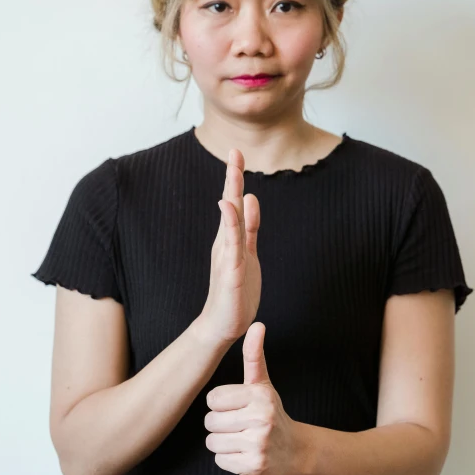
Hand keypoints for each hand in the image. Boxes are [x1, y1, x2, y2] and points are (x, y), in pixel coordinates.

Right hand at [198, 147, 261, 344]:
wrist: (223, 323)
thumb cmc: (236, 288)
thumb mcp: (247, 251)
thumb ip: (249, 226)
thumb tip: (251, 197)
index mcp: (231, 236)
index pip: (236, 202)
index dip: (236, 178)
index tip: (237, 153)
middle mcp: (226, 241)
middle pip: (231, 204)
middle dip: (233, 177)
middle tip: (235, 151)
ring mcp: (227, 255)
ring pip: (231, 221)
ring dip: (232, 196)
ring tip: (234, 172)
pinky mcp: (231, 272)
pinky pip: (232, 245)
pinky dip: (231, 225)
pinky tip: (228, 208)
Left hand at [204, 322, 300, 474]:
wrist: (296, 449)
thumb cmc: (271, 412)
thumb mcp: (262, 383)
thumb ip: (254, 355)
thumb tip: (257, 324)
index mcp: (260, 396)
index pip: (212, 399)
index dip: (220, 404)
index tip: (236, 407)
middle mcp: (261, 419)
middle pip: (210, 422)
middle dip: (220, 424)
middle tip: (240, 425)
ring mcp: (259, 445)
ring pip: (212, 442)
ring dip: (223, 442)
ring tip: (242, 438)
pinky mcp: (254, 467)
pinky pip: (220, 461)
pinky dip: (229, 459)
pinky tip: (245, 453)